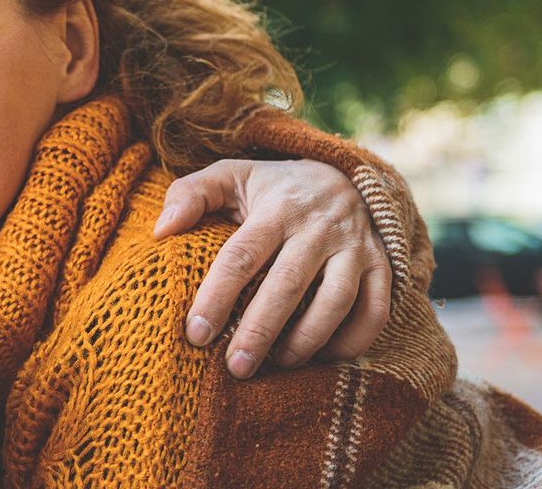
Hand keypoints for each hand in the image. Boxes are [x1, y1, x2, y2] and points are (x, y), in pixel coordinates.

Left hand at [154, 159, 390, 377]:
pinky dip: (353, 340)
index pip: (242, 255)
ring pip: (336, 300)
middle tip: (236, 368)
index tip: (196, 334)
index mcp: (276, 207)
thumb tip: (160, 231)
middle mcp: (318, 226)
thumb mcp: (230, 176)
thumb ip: (190, 194)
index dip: (217, 296)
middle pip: (288, 283)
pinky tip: (324, 357)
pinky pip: (375, 309)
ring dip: (307, 339)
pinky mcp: (381, 264)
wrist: (342, 174)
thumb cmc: (272, 186)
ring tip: (278, 364)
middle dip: (260, 330)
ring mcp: (354, 246)